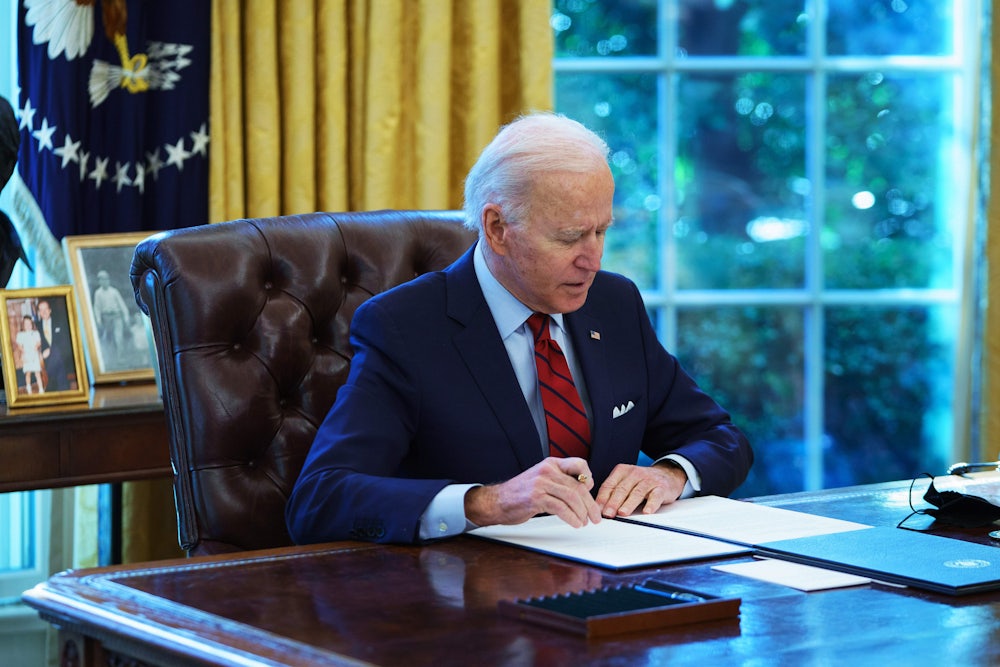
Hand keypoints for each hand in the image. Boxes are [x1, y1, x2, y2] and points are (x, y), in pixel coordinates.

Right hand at [464, 457, 601, 528]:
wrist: (496, 501)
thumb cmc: (520, 494)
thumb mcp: (541, 480)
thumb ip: (559, 482)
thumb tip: (582, 492)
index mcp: (550, 464)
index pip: (579, 464)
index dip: (589, 478)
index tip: (590, 492)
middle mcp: (547, 470)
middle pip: (578, 486)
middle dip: (590, 504)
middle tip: (595, 516)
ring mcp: (541, 483)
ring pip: (572, 497)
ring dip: (582, 513)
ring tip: (585, 522)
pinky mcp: (536, 498)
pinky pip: (561, 508)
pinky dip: (571, 517)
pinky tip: (575, 523)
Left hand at [596, 461, 685, 517]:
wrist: (667, 474)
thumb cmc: (642, 481)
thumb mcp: (626, 482)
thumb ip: (613, 493)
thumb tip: (599, 509)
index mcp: (622, 471)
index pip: (609, 485)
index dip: (602, 498)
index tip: (596, 509)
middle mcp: (635, 474)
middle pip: (622, 489)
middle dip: (613, 502)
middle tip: (607, 513)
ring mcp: (649, 480)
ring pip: (637, 492)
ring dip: (629, 504)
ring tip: (622, 513)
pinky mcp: (661, 488)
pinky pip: (655, 496)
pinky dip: (651, 504)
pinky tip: (647, 511)